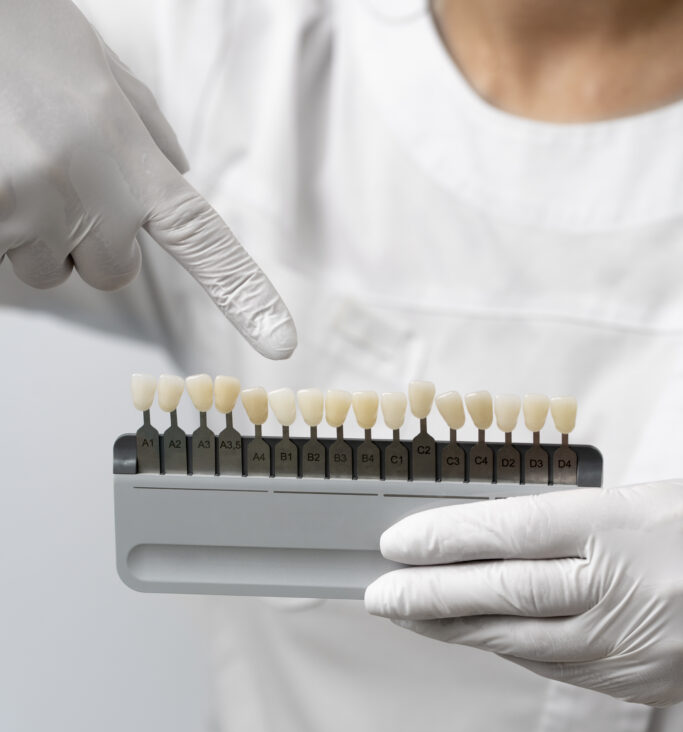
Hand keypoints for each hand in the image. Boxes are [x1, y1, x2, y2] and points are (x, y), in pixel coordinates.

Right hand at [0, 0, 295, 357]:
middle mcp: (91, 191)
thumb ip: (141, 126)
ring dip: (29, 231)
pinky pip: (1, 255)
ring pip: (47, 270)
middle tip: (49, 170)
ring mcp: (34, 211)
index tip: (280, 340)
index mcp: (129, 153)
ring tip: (8, 160)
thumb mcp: (92, 68)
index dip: (242, 293)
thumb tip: (177, 172)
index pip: (200, 239)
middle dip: (86, 239)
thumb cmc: (14, 37)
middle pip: (112, 271)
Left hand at [365, 481, 682, 706]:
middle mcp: (615, 588)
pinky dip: (507, 648)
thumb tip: (489, 533)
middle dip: (428, 596)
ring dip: (455, 630)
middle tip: (380, 594)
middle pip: (500, 593)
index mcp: (619, 528)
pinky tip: (476, 636)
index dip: (443, 539)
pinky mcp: (632, 681)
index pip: (507, 533)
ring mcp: (623, 644)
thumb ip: (570, 520)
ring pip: (516, 640)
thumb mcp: (646, 501)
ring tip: (410, 618)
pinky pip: (552, 665)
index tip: (398, 543)